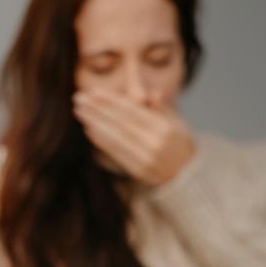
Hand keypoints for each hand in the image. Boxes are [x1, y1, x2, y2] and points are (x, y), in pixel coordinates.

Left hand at [73, 90, 195, 185]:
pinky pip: (117, 153)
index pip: (133, 111)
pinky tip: (90, 130)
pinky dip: (102, 141)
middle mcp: (155, 143)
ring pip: (116, 138)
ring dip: (95, 124)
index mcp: (164, 127)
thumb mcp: (176, 121)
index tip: (94, 92)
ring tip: (80, 112)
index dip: (112, 101)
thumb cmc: (178, 143)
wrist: (187, 174)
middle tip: (79, 99)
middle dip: (98, 110)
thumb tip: (151, 93)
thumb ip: (161, 107)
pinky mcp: (138, 171)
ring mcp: (146, 159)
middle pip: (121, 123)